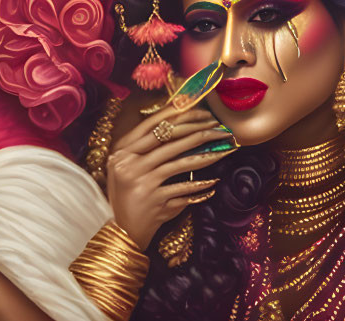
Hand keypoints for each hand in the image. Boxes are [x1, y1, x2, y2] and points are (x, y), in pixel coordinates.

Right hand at [106, 104, 234, 250]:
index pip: (153, 124)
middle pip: (170, 140)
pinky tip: (213, 182)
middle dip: (198, 132)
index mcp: (123, 149)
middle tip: (219, 129)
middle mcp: (130, 162)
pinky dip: (199, 186)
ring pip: (180, 163)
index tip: (201, 112)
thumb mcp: (127, 166)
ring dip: (205, 156)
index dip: (179, 115)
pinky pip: (182, 189)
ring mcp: (142, 181)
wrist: (121, 231)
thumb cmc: (127, 194)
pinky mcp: (154, 200)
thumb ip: (144, 148)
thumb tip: (178, 126)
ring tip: (223, 151)